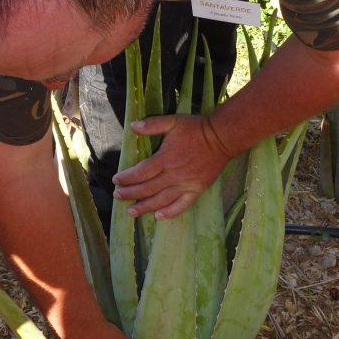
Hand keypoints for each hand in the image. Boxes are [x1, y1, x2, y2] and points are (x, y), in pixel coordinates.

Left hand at [111, 114, 229, 219]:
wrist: (222, 138)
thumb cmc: (196, 129)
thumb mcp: (173, 121)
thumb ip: (152, 124)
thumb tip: (133, 126)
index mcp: (165, 158)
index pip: (141, 172)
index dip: (127, 178)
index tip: (116, 180)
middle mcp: (174, 174)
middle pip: (147, 188)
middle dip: (130, 193)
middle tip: (117, 196)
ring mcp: (186, 184)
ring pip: (161, 200)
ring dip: (144, 207)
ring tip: (131, 212)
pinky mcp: (196, 189)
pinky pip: (182, 205)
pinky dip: (170, 212)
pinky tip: (159, 216)